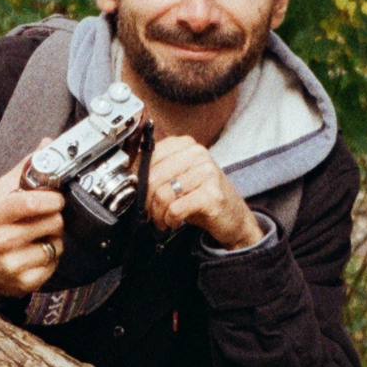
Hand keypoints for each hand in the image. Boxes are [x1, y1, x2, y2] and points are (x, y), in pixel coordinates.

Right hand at [0, 157, 66, 301]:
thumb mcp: (0, 194)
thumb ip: (25, 169)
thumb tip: (48, 144)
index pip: (29, 203)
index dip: (51, 198)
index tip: (56, 197)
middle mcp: (2, 241)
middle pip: (52, 221)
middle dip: (54, 216)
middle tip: (45, 216)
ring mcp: (13, 264)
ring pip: (57, 242)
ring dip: (54, 236)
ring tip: (39, 234)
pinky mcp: (25, 282)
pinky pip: (55, 262)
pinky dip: (51, 255)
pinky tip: (37, 251)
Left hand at [145, 136, 262, 250]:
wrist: (235, 218)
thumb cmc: (204, 197)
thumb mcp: (180, 177)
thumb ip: (159, 171)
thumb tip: (131, 180)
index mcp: (187, 145)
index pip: (150, 157)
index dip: (140, 180)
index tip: (140, 195)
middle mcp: (198, 154)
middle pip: (153, 176)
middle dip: (146, 200)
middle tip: (149, 213)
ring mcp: (207, 173)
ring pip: (163, 194)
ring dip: (157, 214)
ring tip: (161, 220)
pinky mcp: (212, 195)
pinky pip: (176, 209)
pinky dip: (169, 220)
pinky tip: (174, 222)